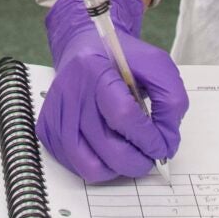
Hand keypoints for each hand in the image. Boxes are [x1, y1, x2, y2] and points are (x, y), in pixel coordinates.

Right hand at [37, 0, 187, 182]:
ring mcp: (56, 114)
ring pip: (91, 167)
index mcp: (94, 68)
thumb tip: (167, 140)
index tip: (163, 145)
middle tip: (150, 155)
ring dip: (119, 169)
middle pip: (108, 148)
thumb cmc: (120, 59)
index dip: (149, 138)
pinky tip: (109, 151)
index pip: (123, 115)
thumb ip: (171, 99)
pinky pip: (76, 167)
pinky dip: (100, 168)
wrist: (84, 47)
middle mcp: (69, 92)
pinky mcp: (47, 130)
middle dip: (138, 161)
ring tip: (130, 155)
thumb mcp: (155, 65)